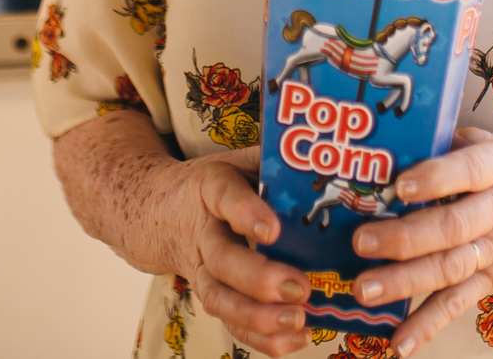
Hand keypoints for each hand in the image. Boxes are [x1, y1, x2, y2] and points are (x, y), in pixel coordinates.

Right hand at [159, 145, 314, 357]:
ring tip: (297, 319)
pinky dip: (261, 338)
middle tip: (300, 287)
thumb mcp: (240, 160)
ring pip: (220, 298)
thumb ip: (275, 159)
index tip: (273, 229)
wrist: (163, 211)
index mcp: (211, 187)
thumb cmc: (219, 184)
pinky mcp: (212, 295)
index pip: (225, 197)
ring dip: (258, 316)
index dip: (246, 213)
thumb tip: (329, 154)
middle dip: (259, 278)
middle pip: (221, 259)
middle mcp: (203, 231)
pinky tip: (295, 337)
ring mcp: (202, 269)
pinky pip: (231, 322)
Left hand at [348, 130, 492, 356]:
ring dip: (405, 282)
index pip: (468, 170)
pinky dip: (427, 324)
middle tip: (363, 242)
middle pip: (452, 227)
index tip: (401, 186)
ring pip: (449, 268)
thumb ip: (454, 143)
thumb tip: (400, 139)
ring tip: (366, 289)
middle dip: (404, 238)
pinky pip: (458, 303)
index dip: (435, 178)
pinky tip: (400, 342)